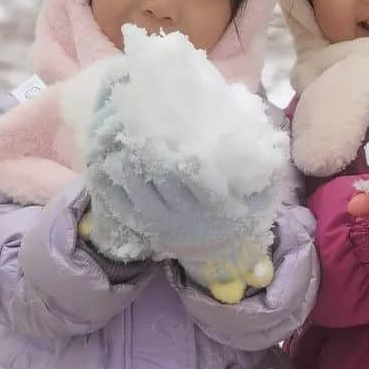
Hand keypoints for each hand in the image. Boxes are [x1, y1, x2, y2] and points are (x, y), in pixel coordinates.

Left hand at [82, 92, 276, 279]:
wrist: (222, 254)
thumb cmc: (240, 212)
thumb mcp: (259, 194)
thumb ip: (262, 167)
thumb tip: (264, 135)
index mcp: (214, 203)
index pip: (191, 171)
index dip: (175, 144)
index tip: (164, 120)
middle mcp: (185, 214)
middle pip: (158, 174)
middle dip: (144, 143)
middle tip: (132, 113)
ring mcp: (161, 222)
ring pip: (135, 187)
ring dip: (123, 157)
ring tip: (115, 129)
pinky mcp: (145, 227)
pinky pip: (119, 205)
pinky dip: (109, 182)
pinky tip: (104, 158)